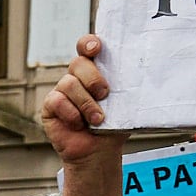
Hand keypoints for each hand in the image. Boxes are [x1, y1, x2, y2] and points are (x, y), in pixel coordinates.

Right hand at [39, 34, 124, 168]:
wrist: (99, 152)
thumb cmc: (114, 125)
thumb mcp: (126, 103)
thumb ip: (128, 85)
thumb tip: (144, 73)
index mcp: (95, 70)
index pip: (87, 47)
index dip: (88, 43)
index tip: (96, 48)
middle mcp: (77, 77)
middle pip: (78, 63)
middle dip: (93, 78)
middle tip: (105, 94)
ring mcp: (62, 90)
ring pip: (69, 83)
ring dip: (86, 103)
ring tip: (97, 119)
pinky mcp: (50, 106)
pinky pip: (58, 101)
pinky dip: (71, 113)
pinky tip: (79, 124)